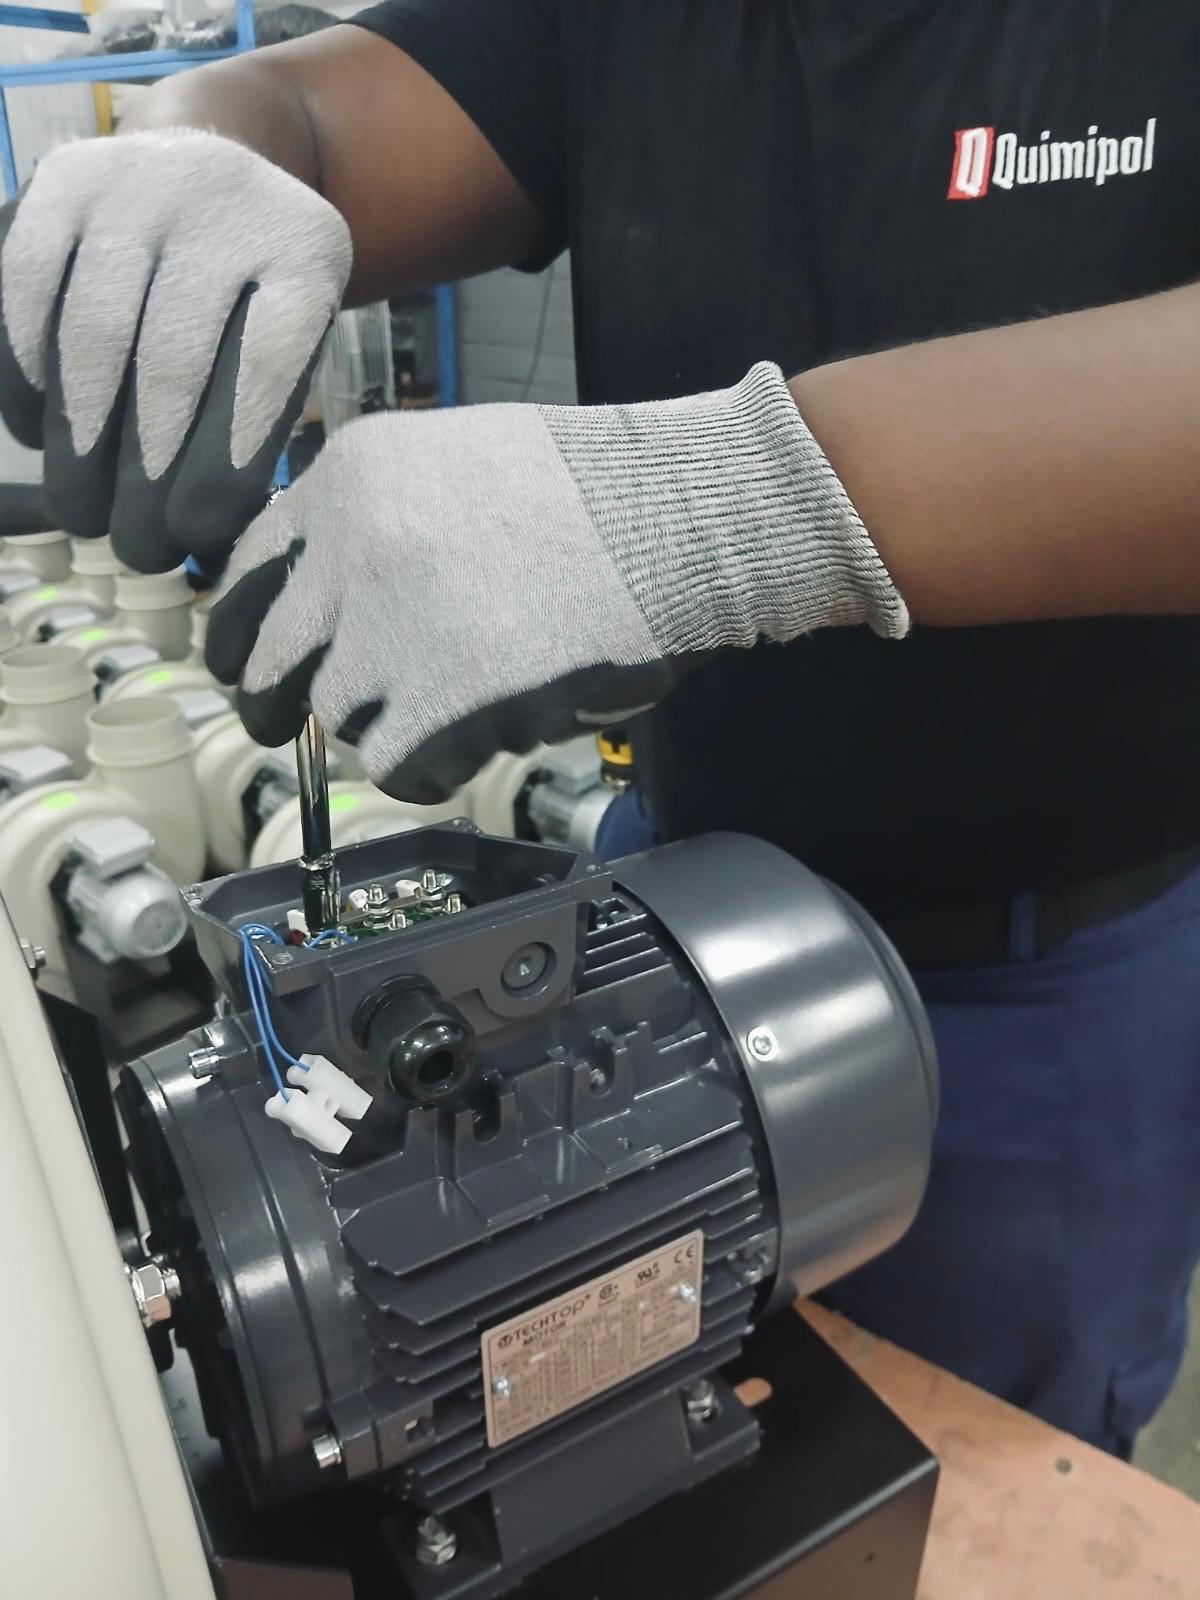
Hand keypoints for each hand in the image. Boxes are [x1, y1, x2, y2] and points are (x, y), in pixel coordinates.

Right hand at [0, 129, 350, 570]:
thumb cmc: (257, 300)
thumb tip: (203, 536)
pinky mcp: (66, 181)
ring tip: (82, 512)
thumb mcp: (290, 347)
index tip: (197, 533)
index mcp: (306, 250)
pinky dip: (29, 372)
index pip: (266, 366)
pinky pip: (32, 290)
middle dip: (147, 472)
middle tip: (136, 547)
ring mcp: (141, 181)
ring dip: (81, 440)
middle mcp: (227, 201)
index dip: (227, 458)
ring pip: (97, 332)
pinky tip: (35, 434)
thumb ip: (260, 421)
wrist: (215, 175)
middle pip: (175, 359)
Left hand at [206, 364, 906, 801]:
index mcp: (347, 478)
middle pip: (270, 662)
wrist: (689, 517)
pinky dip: (432, 765)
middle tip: (292, 726)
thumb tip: (316, 606)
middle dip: (278, 704)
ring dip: (386, 724)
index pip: (240, 575)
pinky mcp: (443, 703)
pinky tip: (479, 735)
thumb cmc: (594, 494)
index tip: (254, 664)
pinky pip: (399, 768)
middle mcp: (349, 550)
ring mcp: (392, 629)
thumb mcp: (452, 463)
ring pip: (340, 719)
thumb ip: (369, 520)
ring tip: (455, 702)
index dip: (243, 634)